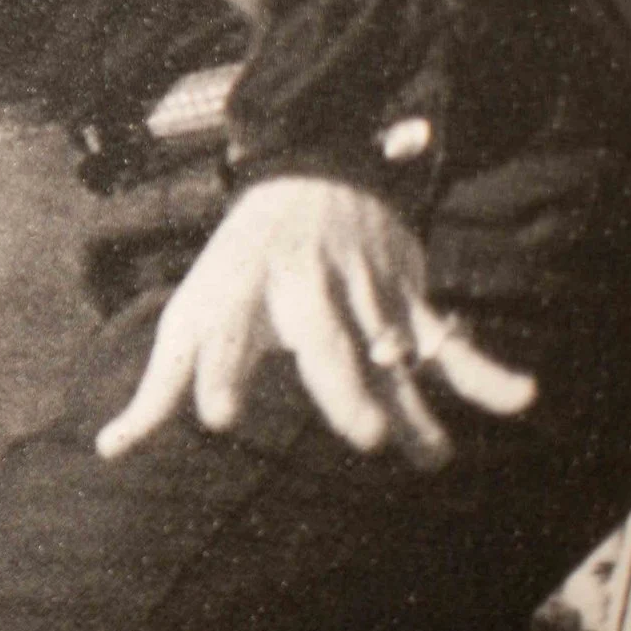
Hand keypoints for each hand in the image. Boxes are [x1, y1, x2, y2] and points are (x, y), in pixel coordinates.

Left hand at [96, 177, 536, 467]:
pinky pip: (447, 334)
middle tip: (364, 439)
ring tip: (433, 458)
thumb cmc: (234, 270)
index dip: (217, 370)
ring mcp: (359, 289)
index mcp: (238, 293)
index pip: (223, 334)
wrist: (307, 172)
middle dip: (343, 387)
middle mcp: (300, 288)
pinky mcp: (404, 293)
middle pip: (322, 340)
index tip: (213, 415)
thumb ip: (157, 390)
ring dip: (416, 401)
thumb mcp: (188, 316)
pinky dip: (483, 366)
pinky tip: (522, 399)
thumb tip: (108, 451)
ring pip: (390, 349)